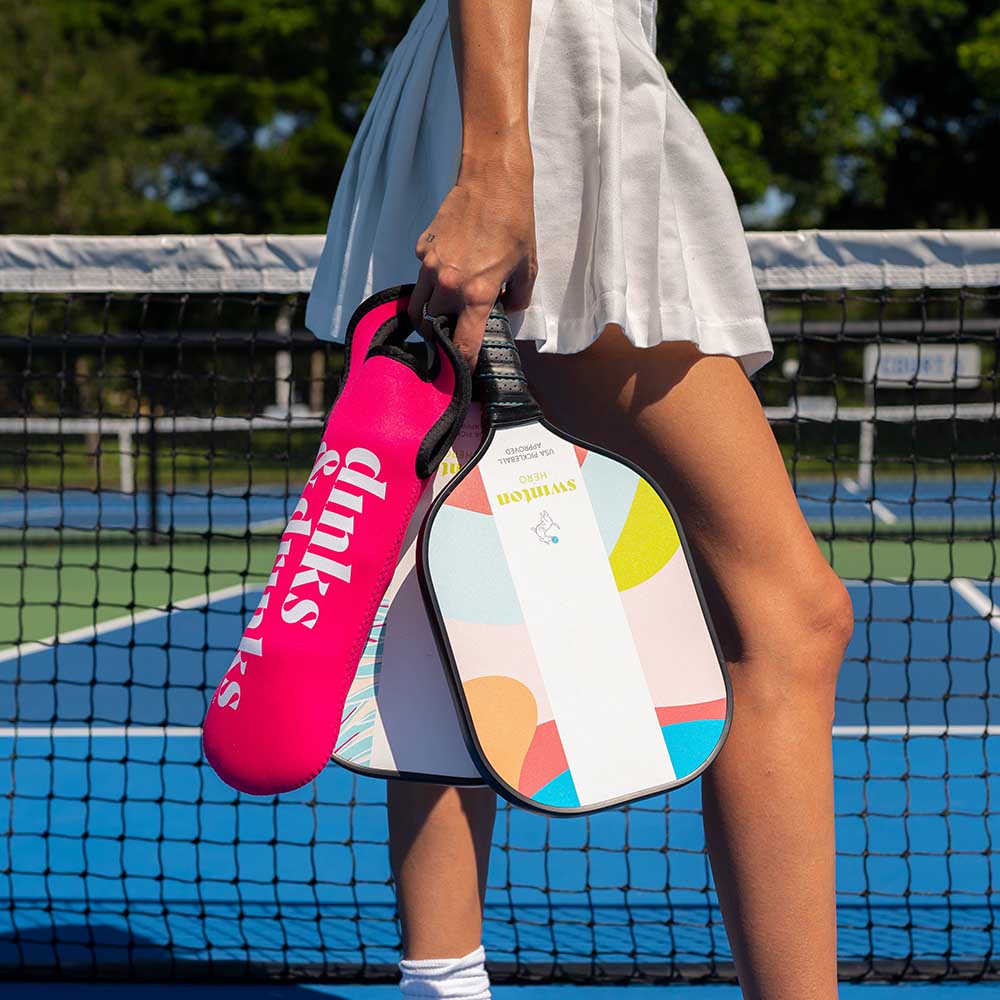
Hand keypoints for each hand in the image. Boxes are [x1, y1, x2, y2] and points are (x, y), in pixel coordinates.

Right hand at [407, 157, 537, 369]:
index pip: (462, 344)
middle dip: (443, 335)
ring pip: (419, 306)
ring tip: (441, 315)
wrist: (491, 180)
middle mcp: (448, 284)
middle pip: (436, 326)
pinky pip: (422, 275)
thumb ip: (518, 298)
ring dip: (429, 316)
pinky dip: (431, 281)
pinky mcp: (423, 247)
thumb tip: (507, 312)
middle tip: (454, 335)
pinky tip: (448, 270)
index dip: (462, 362)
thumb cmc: (514, 222)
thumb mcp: (527, 267)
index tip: (462, 370)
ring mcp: (431, 265)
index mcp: (477, 294)